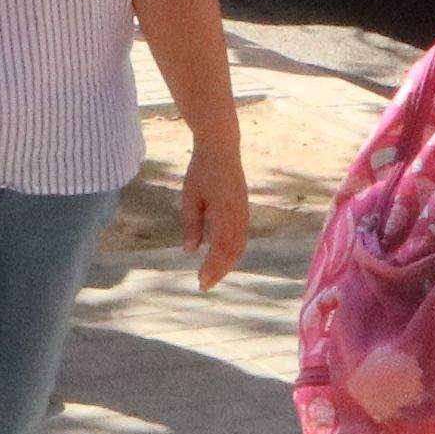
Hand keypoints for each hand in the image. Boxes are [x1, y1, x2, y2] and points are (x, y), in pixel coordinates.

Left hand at [177, 135, 249, 290]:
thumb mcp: (190, 196)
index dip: (212, 268)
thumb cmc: (202, 170)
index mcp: (224, 213)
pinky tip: (221, 256)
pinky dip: (232, 251)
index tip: (201, 282)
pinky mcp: (244, 210)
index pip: (220, 249)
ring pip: (239, 246)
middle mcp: (239, 216)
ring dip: (227, 263)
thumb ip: (191, 224)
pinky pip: (241, 237)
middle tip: (204, 285)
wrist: (222, 147)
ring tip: (212, 275)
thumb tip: (191, 250)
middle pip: (232, 252)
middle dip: (219, 270)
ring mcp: (244, 213)